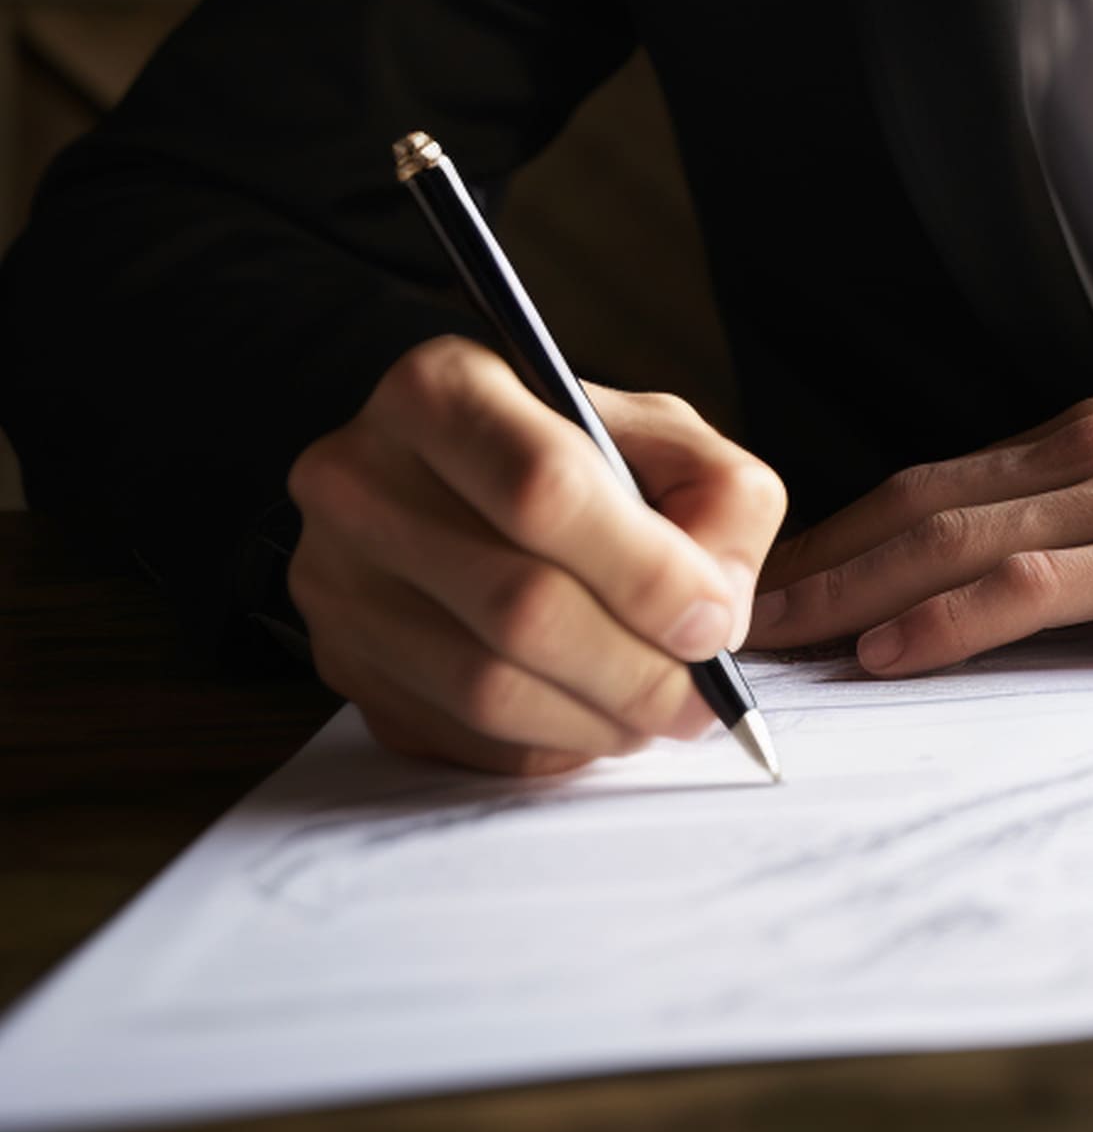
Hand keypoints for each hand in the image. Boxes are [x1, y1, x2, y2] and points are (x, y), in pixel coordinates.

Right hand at [287, 335, 786, 775]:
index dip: (646, 573)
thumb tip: (713, 614)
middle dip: (635, 668)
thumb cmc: (574, 449)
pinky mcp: (338, 660)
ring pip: (485, 688)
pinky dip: (547, 742)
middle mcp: (361, 478)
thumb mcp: (662, 431)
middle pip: (518, 605)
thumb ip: (719, 497)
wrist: (455, 479)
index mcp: (442, 389)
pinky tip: (593, 719)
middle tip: (702, 697)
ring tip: (660, 712)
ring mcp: (335, 577)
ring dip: (597, 719)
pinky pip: (458, 734)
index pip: (545, 491)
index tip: (712, 625)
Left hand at [741, 368, 1092, 674]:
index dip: (842, 531)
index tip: (772, 578)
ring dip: (849, 588)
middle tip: (723, 614)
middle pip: (914, 502)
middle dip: (813, 561)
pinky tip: (893, 648)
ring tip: (769, 638)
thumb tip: (1029, 566)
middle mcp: (1087, 452)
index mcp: (1091, 439)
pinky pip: (1036, 583)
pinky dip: (951, 613)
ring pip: (952, 535)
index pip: (933, 481)